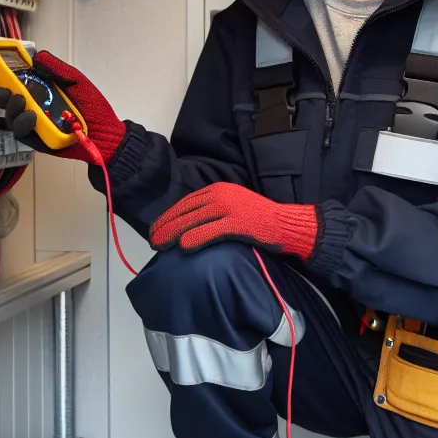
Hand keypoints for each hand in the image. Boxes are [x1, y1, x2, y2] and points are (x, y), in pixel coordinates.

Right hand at [0, 50, 126, 165]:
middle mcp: (34, 107)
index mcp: (41, 90)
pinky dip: (23, 124)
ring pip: (11, 117)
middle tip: (7, 91)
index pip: (16, 83)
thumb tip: (36, 57)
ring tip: (21, 102)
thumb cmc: (93, 106)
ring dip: (12, 109)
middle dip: (1, 94)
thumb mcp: (76, 81)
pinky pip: (22, 134)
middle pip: (7, 101)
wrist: (105, 133)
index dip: (4, 77)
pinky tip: (31, 117)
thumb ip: (57, 68)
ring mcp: (35, 124)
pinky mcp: (37, 141)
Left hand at [148, 182, 319, 260]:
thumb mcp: (232, 208)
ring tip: (160, 245)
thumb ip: (212, 212)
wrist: (285, 223)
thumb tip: (187, 227)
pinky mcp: (238, 223)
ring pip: (193, 221)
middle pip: (185, 211)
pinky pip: (211, 231)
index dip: (168, 216)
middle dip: (166, 226)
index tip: (156, 228)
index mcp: (217, 189)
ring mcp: (229, 208)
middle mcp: (221, 195)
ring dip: (173, 233)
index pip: (185, 203)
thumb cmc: (258, 220)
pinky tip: (184, 247)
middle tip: (152, 240)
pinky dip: (196, 238)